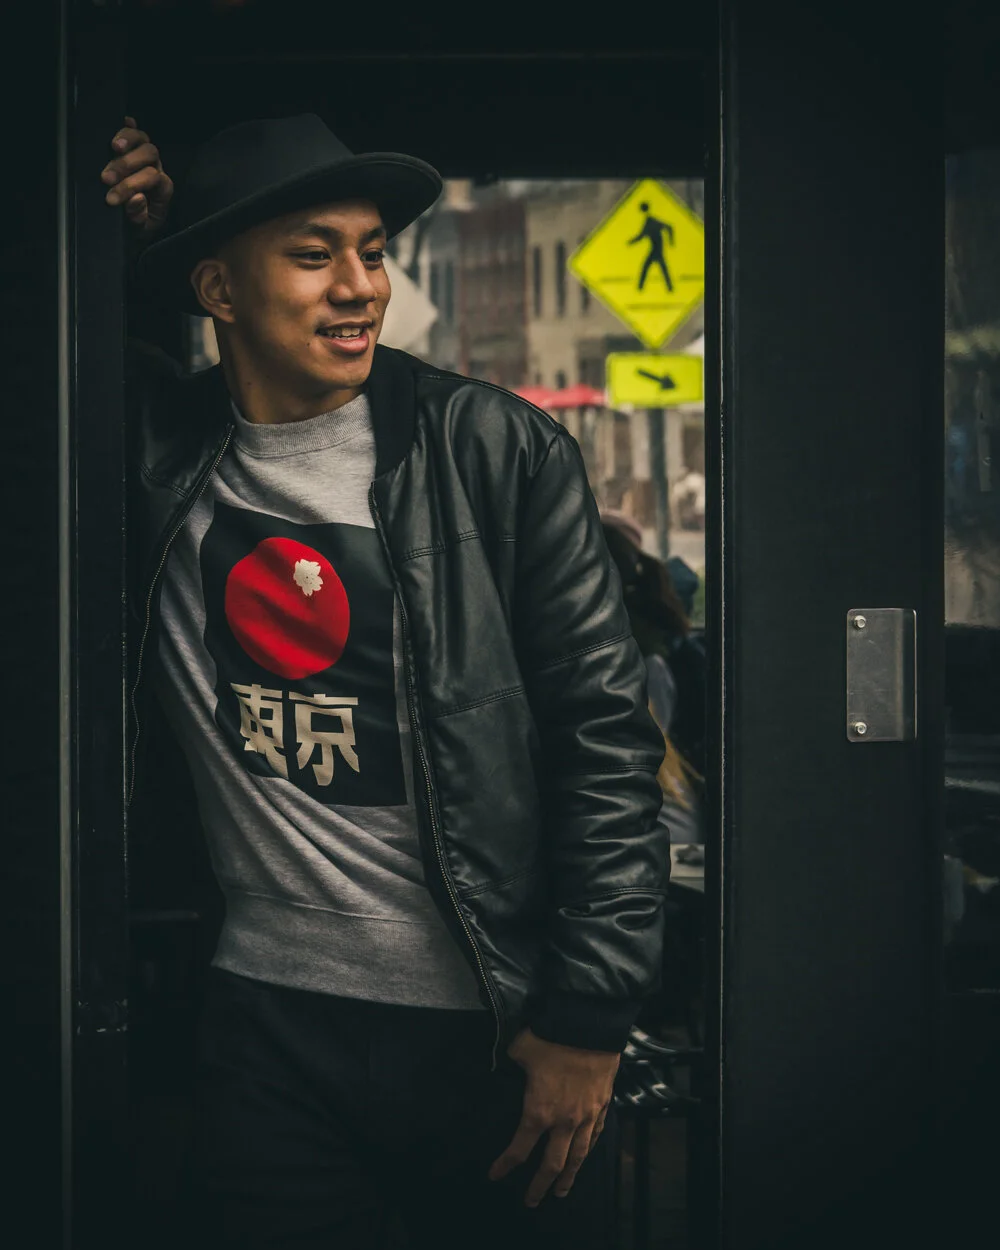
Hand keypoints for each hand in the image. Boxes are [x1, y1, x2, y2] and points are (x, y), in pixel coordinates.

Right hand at [101, 116, 172, 235]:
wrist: (135, 226)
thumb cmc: (139, 226)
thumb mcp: (141, 230)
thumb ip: (139, 218)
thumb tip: (136, 198)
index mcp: (163, 188)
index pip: (152, 178)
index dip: (131, 185)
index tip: (111, 198)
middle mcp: (157, 168)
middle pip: (149, 154)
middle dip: (126, 165)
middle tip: (106, 178)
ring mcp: (145, 157)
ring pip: (143, 138)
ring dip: (128, 139)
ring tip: (113, 146)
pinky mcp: (133, 150)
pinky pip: (134, 132)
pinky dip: (128, 125)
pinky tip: (123, 120)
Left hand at [488, 1027, 618, 1207]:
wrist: (590, 1027)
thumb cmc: (552, 1038)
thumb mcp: (521, 1049)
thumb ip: (513, 1061)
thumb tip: (508, 1060)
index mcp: (538, 1112)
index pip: (519, 1149)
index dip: (505, 1165)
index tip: (495, 1176)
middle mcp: (564, 1122)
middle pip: (551, 1165)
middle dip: (540, 1186)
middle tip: (532, 1202)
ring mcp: (586, 1116)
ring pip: (578, 1157)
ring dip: (568, 1178)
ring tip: (562, 1192)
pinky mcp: (602, 1106)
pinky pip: (595, 1136)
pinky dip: (589, 1150)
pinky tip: (585, 1156)